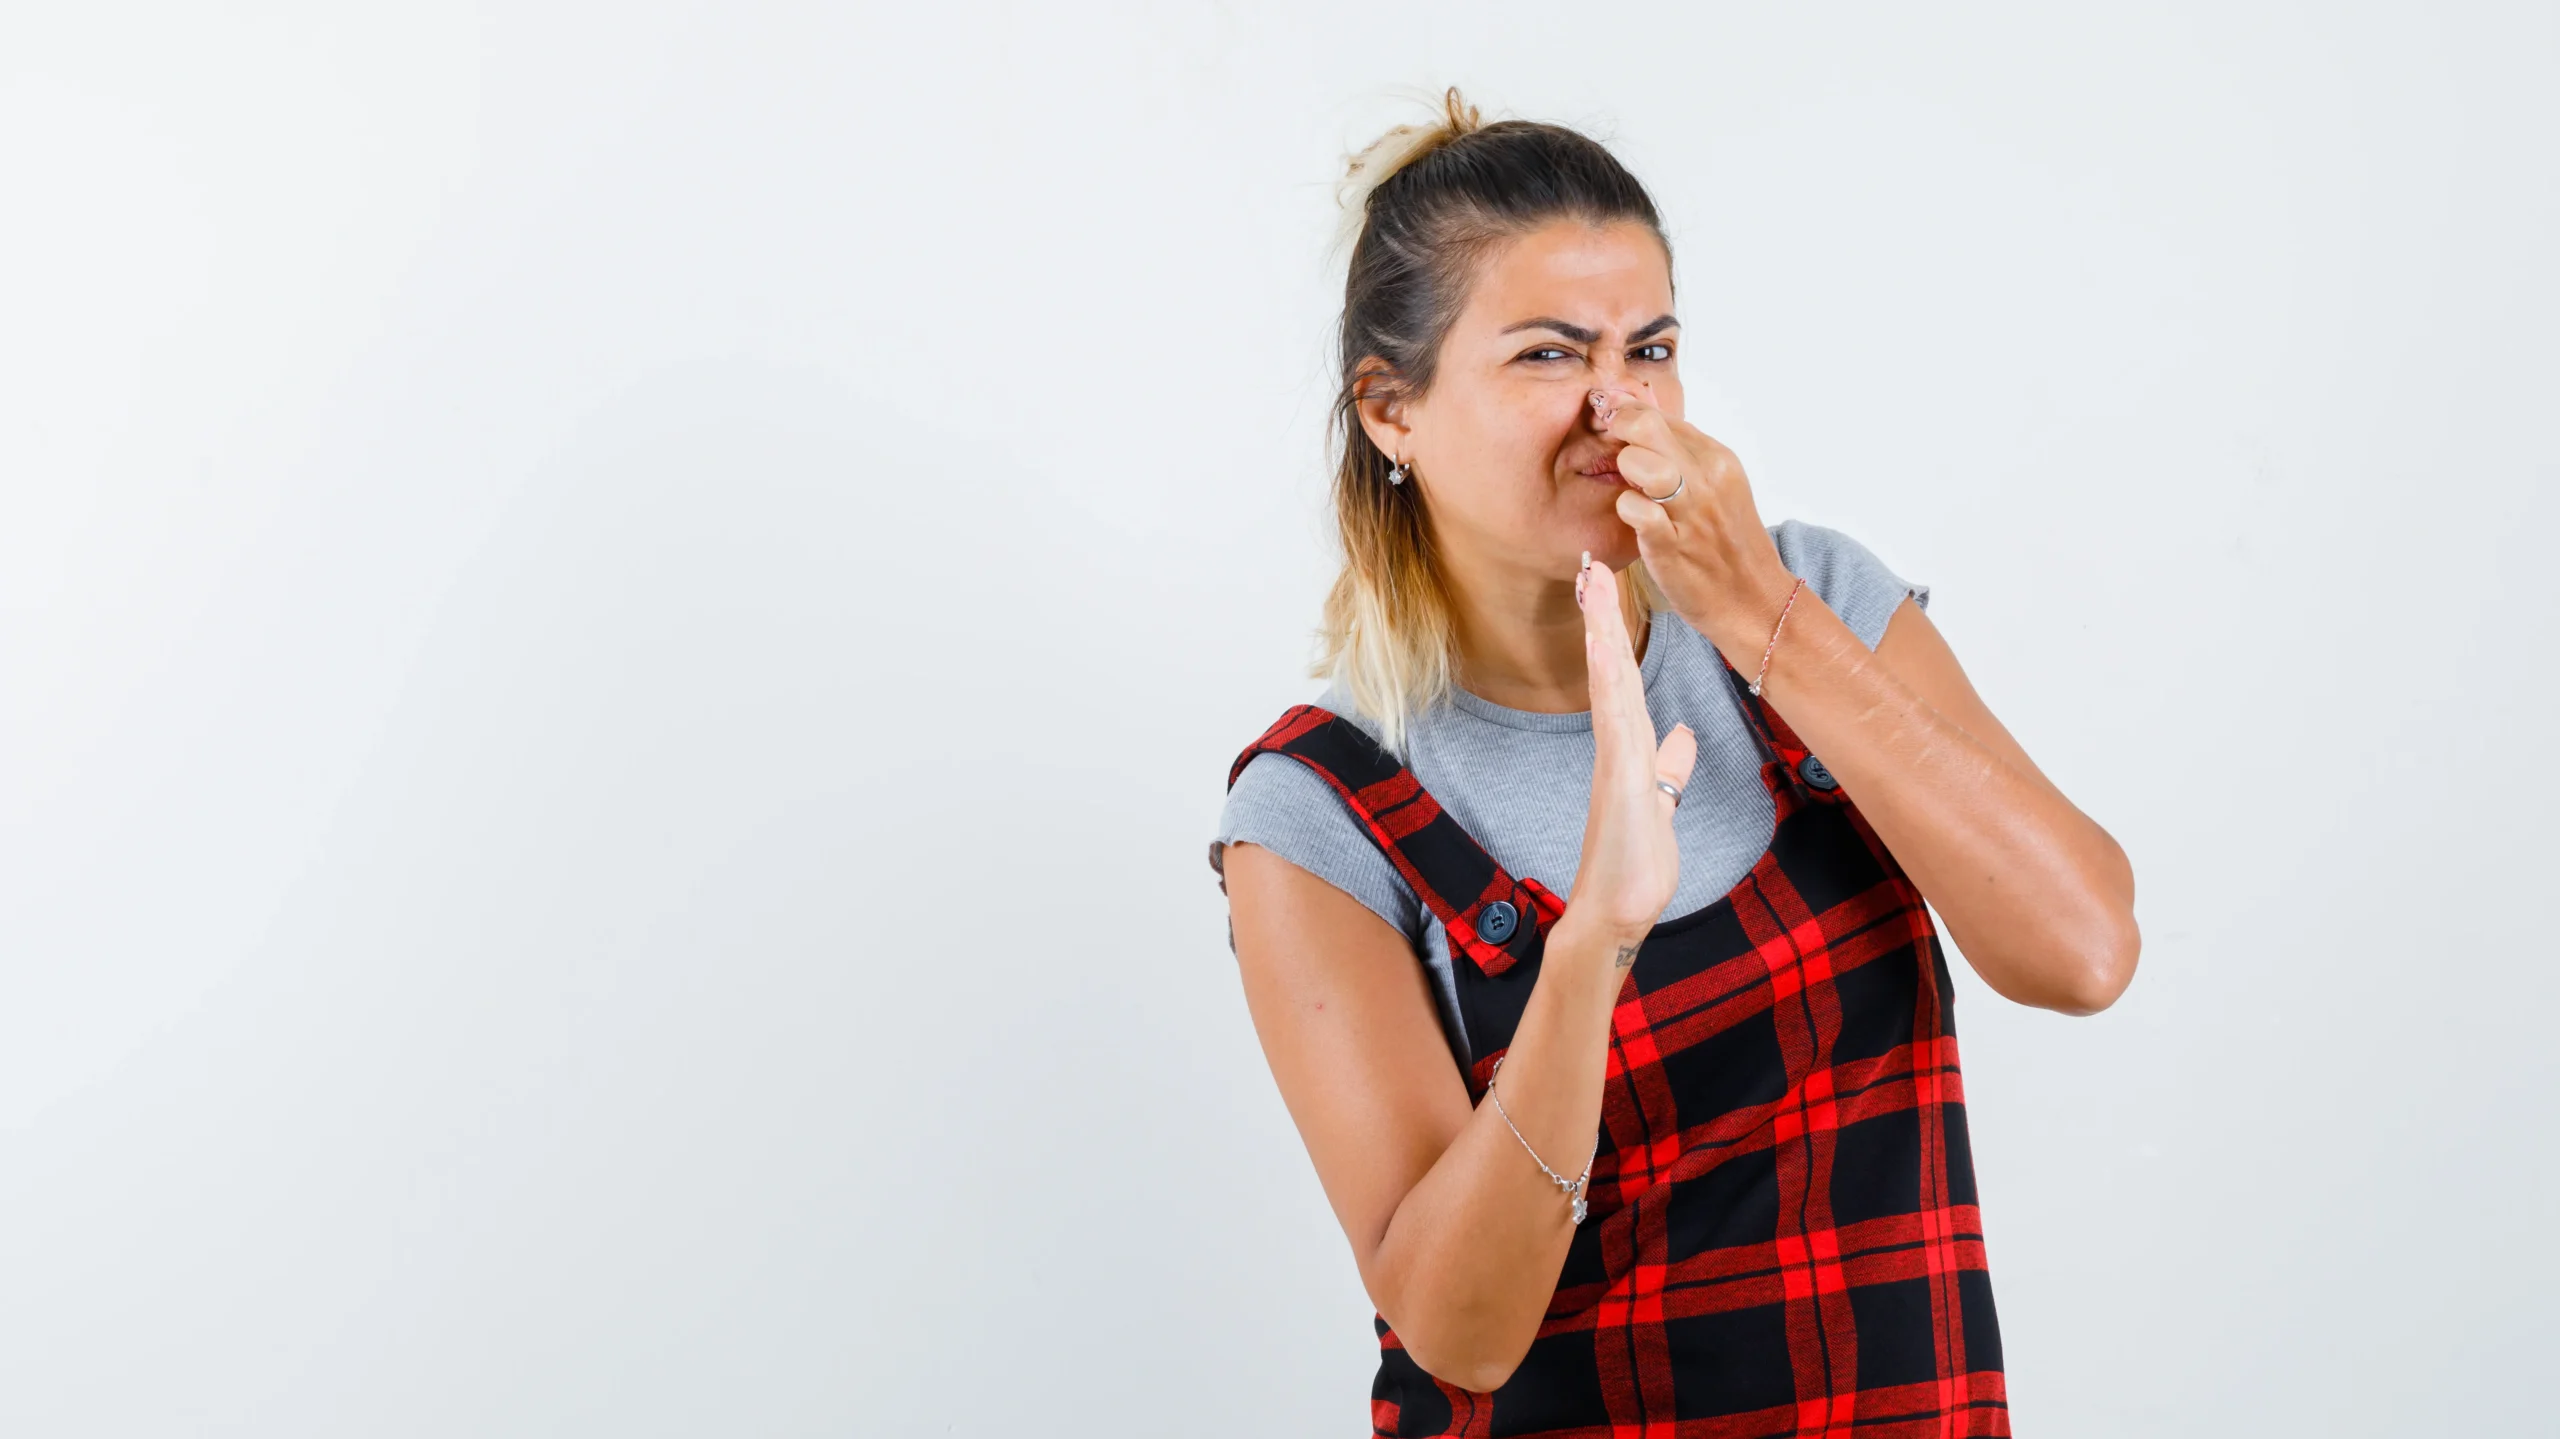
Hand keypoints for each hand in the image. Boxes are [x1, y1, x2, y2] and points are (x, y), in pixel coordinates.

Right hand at [1567, 551, 1698, 959]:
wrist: (1617, 914)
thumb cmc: (1634, 867)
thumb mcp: (1663, 807)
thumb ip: (1668, 770)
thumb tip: (1681, 738)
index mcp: (1630, 750)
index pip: (1624, 681)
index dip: (1616, 636)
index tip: (1605, 593)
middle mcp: (1618, 748)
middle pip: (1611, 671)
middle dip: (1601, 619)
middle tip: (1589, 567)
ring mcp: (1615, 762)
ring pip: (1610, 685)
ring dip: (1602, 635)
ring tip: (1592, 587)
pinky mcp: (1620, 781)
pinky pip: (1614, 721)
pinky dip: (1608, 682)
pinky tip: (1603, 650)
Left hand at [1589, 386, 1797, 662]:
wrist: (1754, 600)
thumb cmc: (1726, 544)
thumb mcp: (1717, 487)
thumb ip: (1684, 455)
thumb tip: (1643, 422)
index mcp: (1717, 457)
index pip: (1659, 414)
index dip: (1626, 414)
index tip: (1609, 423)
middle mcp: (1706, 477)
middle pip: (1646, 425)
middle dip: (1617, 430)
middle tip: (1611, 449)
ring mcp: (1690, 511)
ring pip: (1638, 461)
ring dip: (1623, 469)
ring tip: (1631, 487)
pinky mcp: (1671, 544)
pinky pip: (1635, 509)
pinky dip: (1626, 508)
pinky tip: (1633, 518)